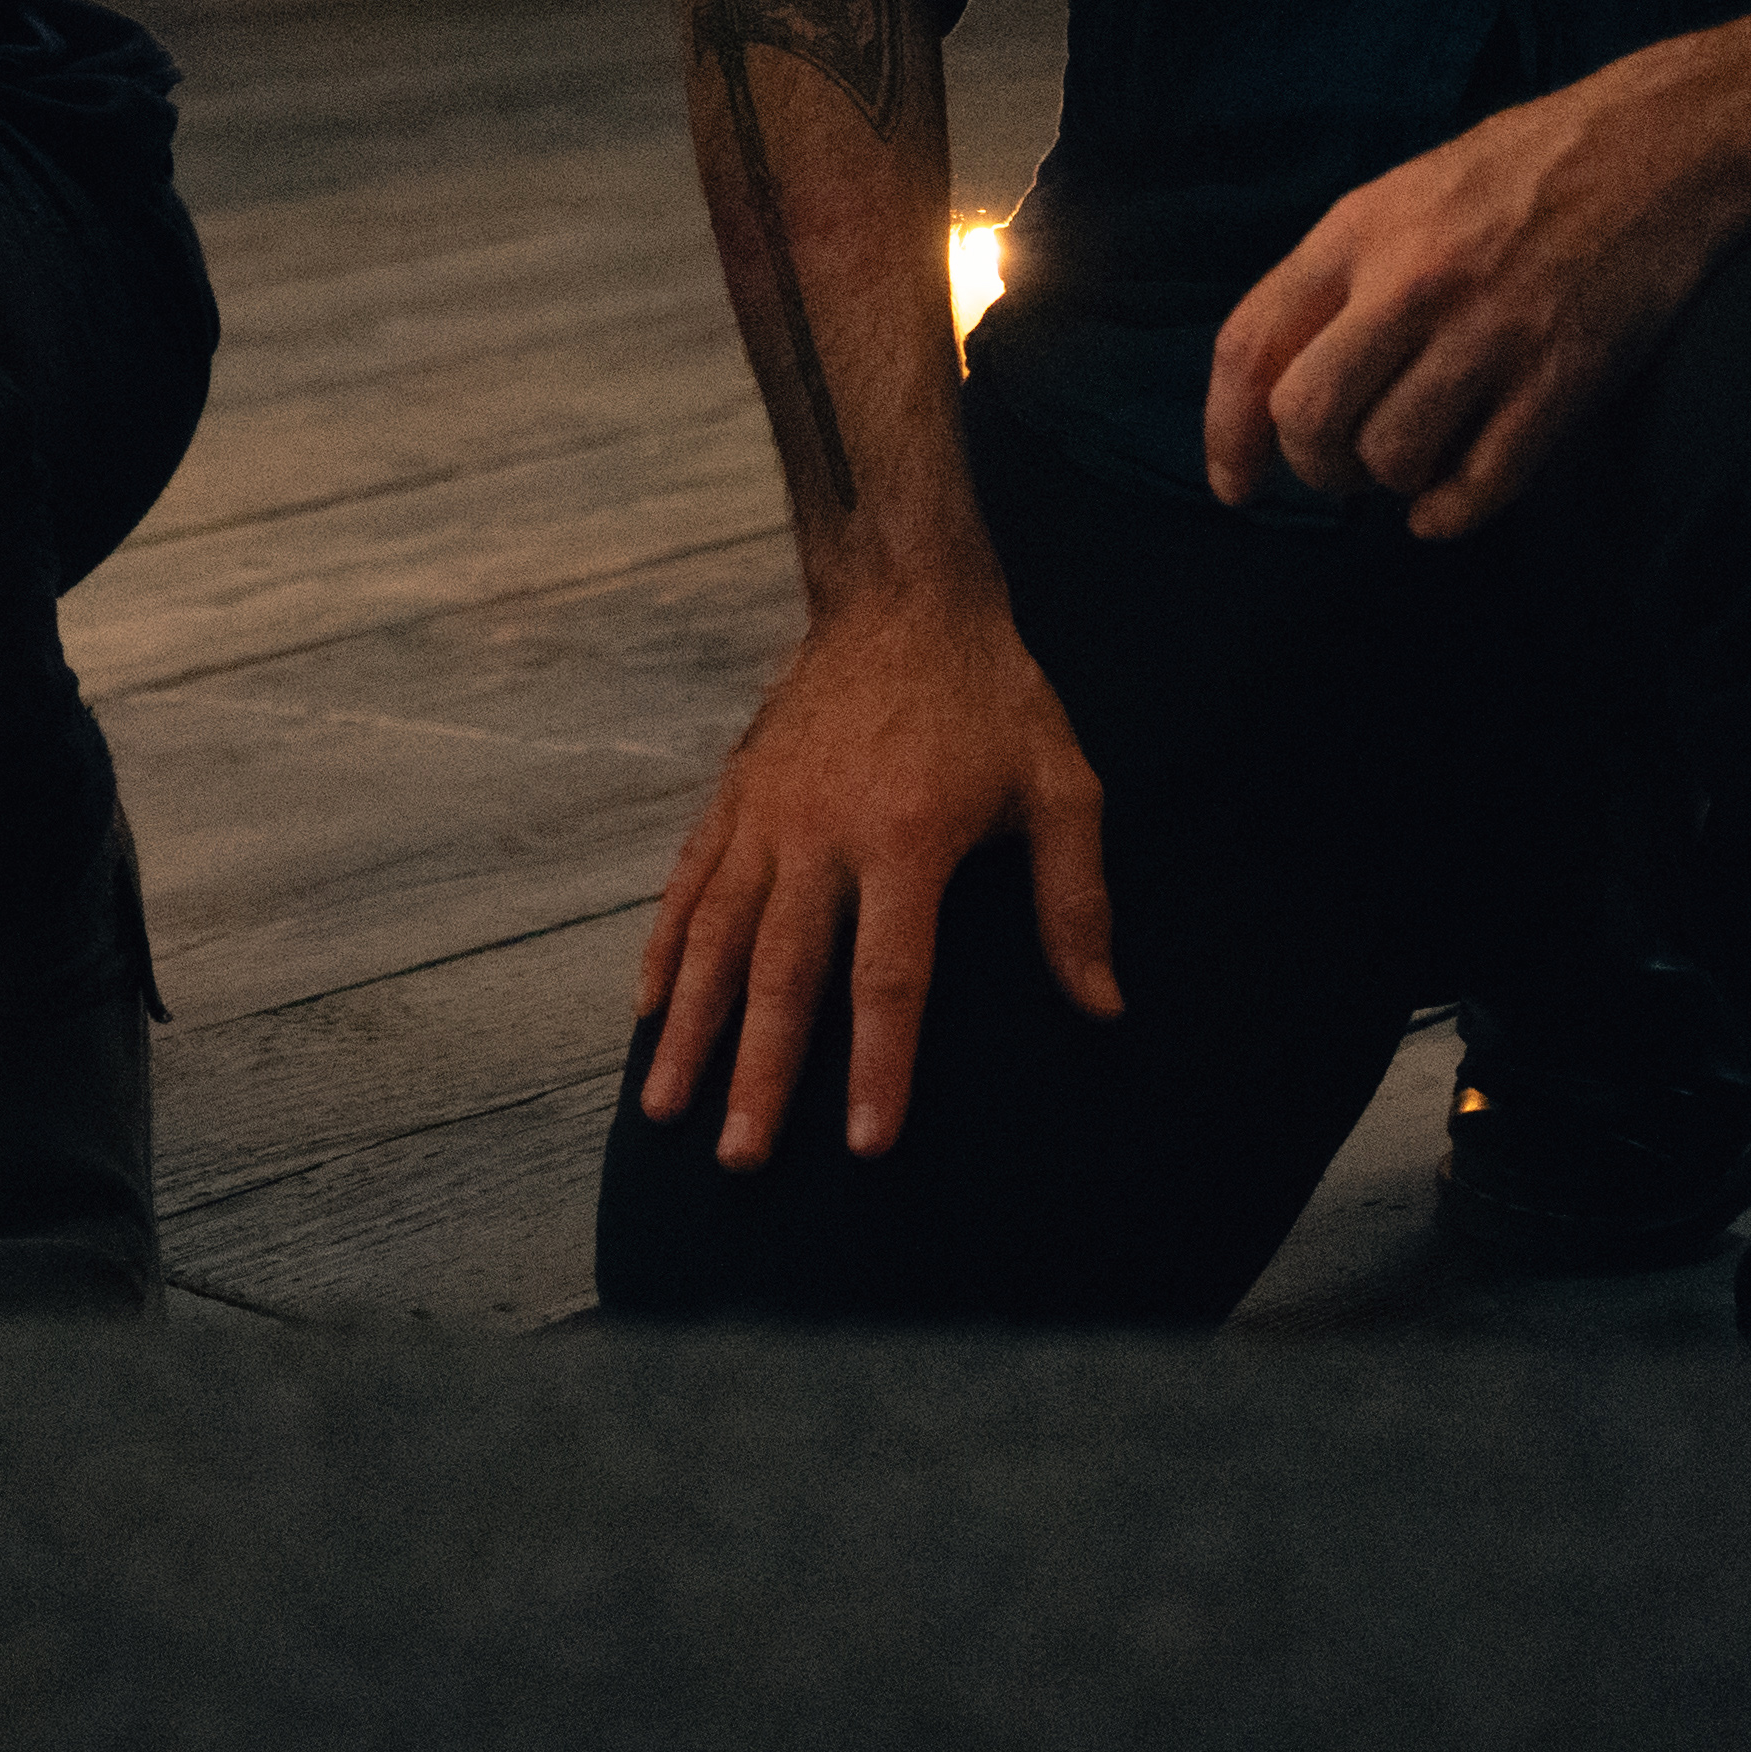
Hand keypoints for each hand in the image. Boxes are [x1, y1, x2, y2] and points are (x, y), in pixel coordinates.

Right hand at [632, 577, 1120, 1170]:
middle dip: (761, 1074)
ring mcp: (765, 816)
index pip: (888, 978)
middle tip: (742, 1158)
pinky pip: (687, 886)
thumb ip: (1076, 900)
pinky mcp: (733, 797)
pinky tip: (647, 1013)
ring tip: (666, 1108)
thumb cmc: (991, 696)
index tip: (866, 1146)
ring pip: (716, 939)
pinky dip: (663, 952)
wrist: (900, 592)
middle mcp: (819, 834)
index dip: (880, 1065)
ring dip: (693, 1030)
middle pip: (783, 975)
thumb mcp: (1060, 784)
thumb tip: (1104, 1008)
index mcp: (904, 839)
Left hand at [1197, 52, 1750, 537]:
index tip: (1234, 484)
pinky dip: (1451, 512)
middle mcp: (1410, 281)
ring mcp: (1488, 329)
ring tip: (1412, 464)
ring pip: (1390, 455)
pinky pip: (1482, 480)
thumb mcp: (1404, 194)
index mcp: (1357, 231)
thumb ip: (1342, 275)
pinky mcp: (1562, 374)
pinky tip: (1447, 504)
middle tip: (1342, 470)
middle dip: (1314, 466)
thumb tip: (1283, 378)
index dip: (1225, 431)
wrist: (1659, 143)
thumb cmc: (1522, 171)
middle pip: (1308, 416)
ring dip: (1390, 483)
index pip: (1250, 344)